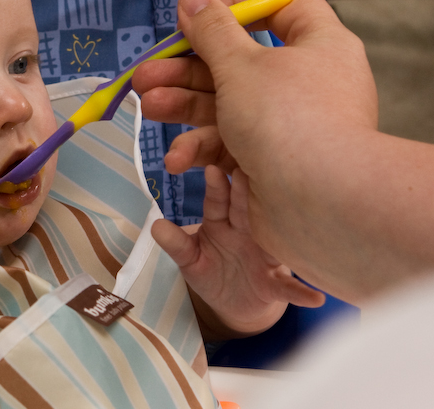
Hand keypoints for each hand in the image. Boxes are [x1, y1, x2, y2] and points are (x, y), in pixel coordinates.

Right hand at [132, 0, 377, 177]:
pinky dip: (202, 148)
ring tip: (146, 105)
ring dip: (182, 105)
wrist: (321, 204)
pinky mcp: (271, 160)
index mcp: (318, 43)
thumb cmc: (289, 119)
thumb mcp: (241, 64)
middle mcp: (307, 81)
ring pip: (226, 105)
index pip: (283, 6)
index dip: (237, 6)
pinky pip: (231, 143)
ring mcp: (288, 124)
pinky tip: (176, 157)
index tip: (197, 18)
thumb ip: (210, 30)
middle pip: (238, 61)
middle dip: (185, 69)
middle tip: (146, 73)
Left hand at [152, 165, 324, 339]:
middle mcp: (246, 232)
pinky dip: (301, 292)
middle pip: (246, 211)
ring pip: (273, 240)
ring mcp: (263, 255)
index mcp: (222, 222)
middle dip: (245, 194)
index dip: (216, 188)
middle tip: (247, 172)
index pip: (218, 202)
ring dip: (281, 230)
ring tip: (289, 214)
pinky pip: (288, 286)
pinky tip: (316, 297)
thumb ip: (176, 244)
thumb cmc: (212, 271)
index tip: (212, 169)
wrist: (234, 303)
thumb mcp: (189, 259)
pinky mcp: (274, 282)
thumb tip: (155, 226)